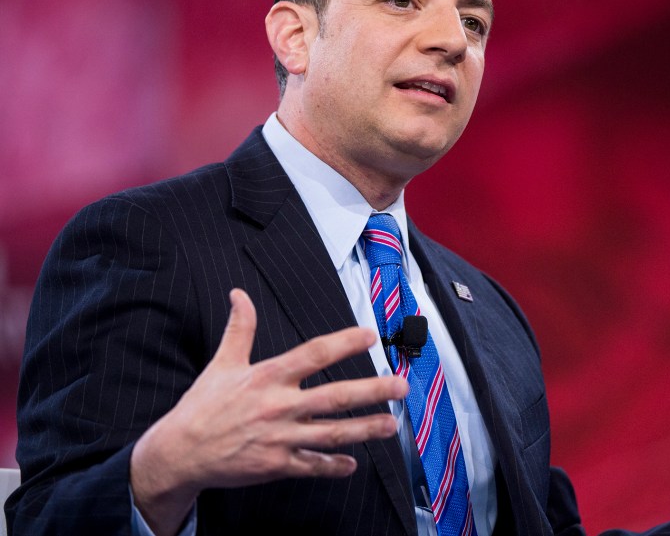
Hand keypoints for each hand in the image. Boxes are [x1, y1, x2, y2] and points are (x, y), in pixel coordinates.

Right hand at [130, 288, 407, 535]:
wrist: (178, 452)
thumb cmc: (202, 406)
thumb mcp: (221, 363)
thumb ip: (239, 328)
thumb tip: (238, 294)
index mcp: (267, 377)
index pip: (313, 354)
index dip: (343, 343)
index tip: (369, 335)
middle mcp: (278, 406)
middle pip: (334, 396)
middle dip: (371, 391)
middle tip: (400, 386)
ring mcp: (279, 438)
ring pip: (331, 433)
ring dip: (364, 429)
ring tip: (391, 425)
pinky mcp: (276, 465)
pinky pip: (311, 466)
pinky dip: (333, 466)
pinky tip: (352, 464)